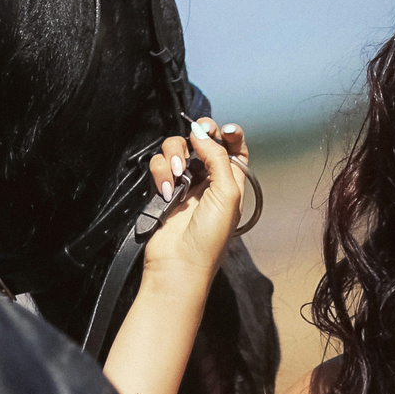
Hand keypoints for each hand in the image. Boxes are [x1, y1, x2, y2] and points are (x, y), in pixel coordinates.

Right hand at [140, 116, 250, 291]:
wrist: (179, 263)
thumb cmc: (210, 237)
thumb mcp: (227, 194)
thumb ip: (217, 158)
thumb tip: (201, 132)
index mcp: (232, 180)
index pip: (234, 146)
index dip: (230, 134)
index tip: (225, 130)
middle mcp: (209, 179)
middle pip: (204, 140)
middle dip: (199, 135)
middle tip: (195, 138)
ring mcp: (185, 183)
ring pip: (177, 148)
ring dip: (175, 155)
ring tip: (178, 177)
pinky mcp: (164, 188)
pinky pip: (160, 164)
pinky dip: (161, 172)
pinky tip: (166, 190)